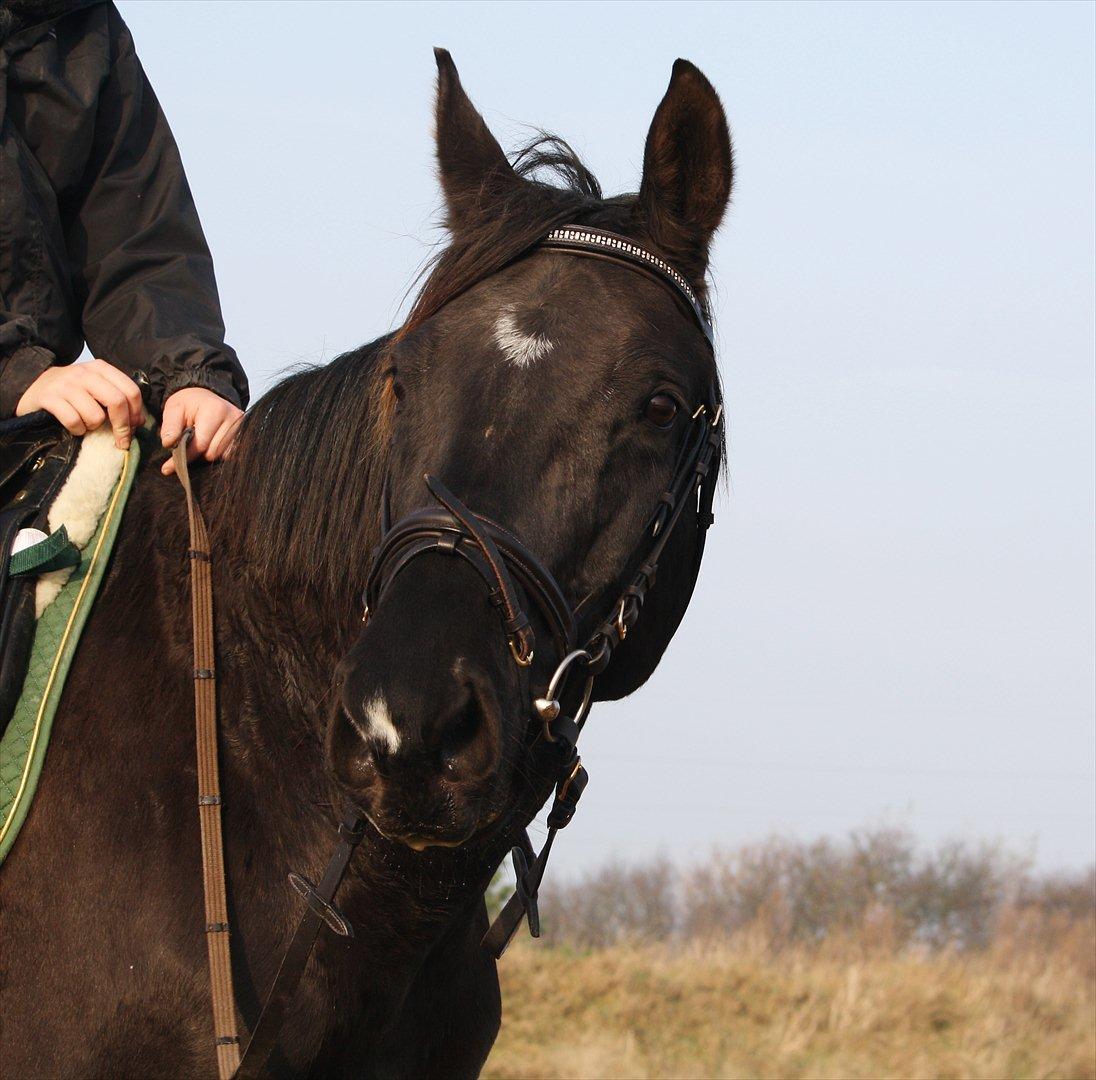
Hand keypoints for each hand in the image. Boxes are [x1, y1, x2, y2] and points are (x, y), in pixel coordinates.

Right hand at [15, 359, 143, 448]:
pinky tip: (74, 427)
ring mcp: (65, 384)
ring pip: (95, 416)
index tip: (134, 427)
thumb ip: (119, 399)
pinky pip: (74, 421)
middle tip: (120, 441)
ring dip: (94, 428)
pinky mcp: (49, 397)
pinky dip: (77, 430)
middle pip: (117, 402)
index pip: (131, 391)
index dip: (136, 413)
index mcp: (101, 369)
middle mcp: (84, 373)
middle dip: (122, 427)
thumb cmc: (72, 392)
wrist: (32, 387)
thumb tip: (140, 421)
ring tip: (86, 424)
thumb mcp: (96, 388)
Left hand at [160, 387, 243, 476]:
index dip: (186, 456)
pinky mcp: (246, 433)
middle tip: (189, 444)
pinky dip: (219, 453)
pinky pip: (231, 454)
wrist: (204, 396)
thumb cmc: (188, 404)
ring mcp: (243, 427)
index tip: (170, 466)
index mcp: (215, 410)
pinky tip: (212, 443)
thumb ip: (170, 427)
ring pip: (223, 456)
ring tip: (201, 441)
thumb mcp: (173, 410)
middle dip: (198, 453)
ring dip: (208, 453)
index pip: (201, 445)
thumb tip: (169, 445)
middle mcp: (234, 418)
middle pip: (213, 453)